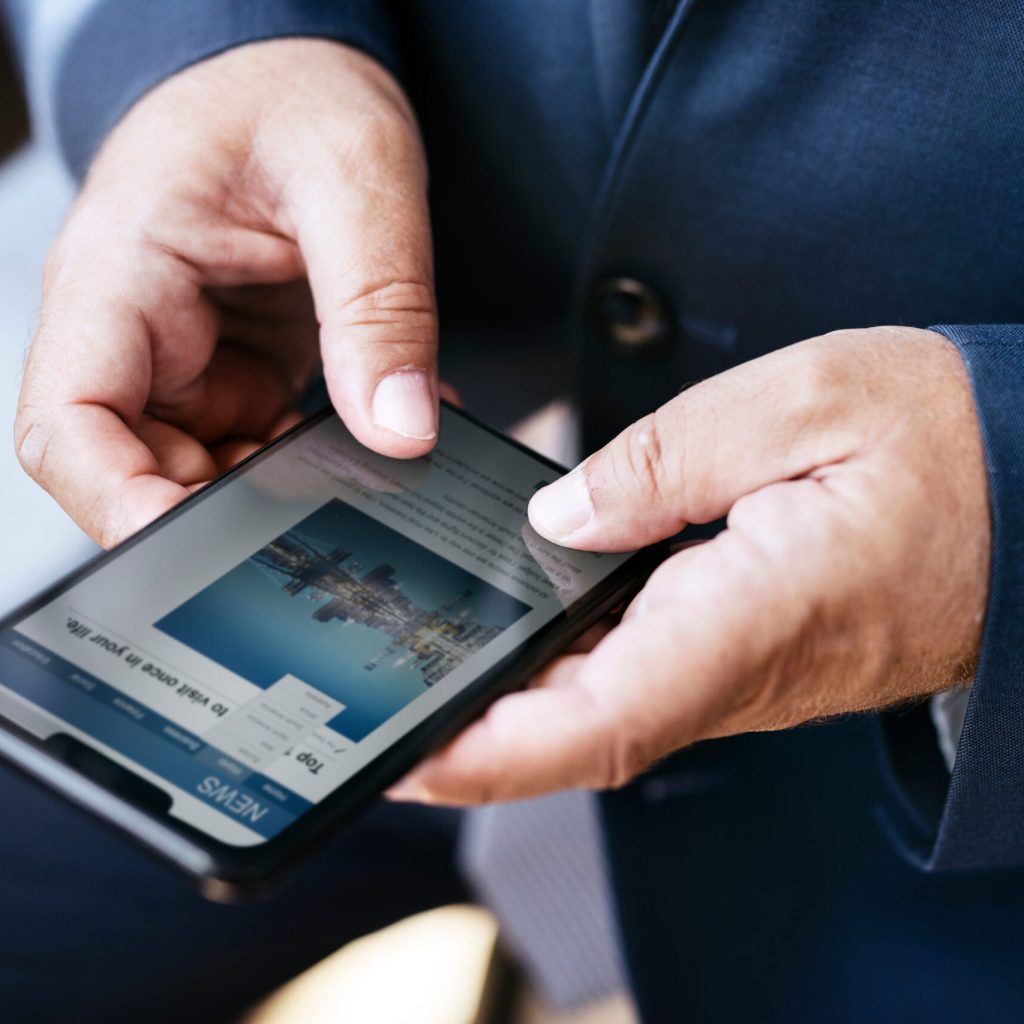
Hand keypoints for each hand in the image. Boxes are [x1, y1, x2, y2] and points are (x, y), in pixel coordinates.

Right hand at [16, 39, 436, 547]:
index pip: (69, 424)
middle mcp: (137, 330)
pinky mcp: (233, 370)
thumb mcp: (355, 178)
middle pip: (137, 469)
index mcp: (121, 274)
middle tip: (320, 525)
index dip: (116, 505)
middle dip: (220, 517)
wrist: (294, 73)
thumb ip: (378, 303)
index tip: (192, 550)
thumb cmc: (292, 92)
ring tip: (358, 478)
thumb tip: (401, 427)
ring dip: (278, 495)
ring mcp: (186, 358)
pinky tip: (368, 445)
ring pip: (201, 471)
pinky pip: (255, 446)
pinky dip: (310, 463)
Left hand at [390, 327, 989, 803]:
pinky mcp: (732, 653)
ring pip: (592, 714)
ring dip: (497, 709)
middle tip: (360, 709)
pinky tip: (503, 634)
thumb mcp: (803, 403)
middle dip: (461, 737)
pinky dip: (550, 672)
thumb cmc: (944, 446)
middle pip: (573, 734)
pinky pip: (625, 680)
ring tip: (405, 670)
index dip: (490, 752)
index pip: (598, 721)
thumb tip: (557, 520)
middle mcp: (734, 672)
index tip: (405, 757)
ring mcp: (733, 674)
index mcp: (749, 617)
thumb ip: (666, 459)